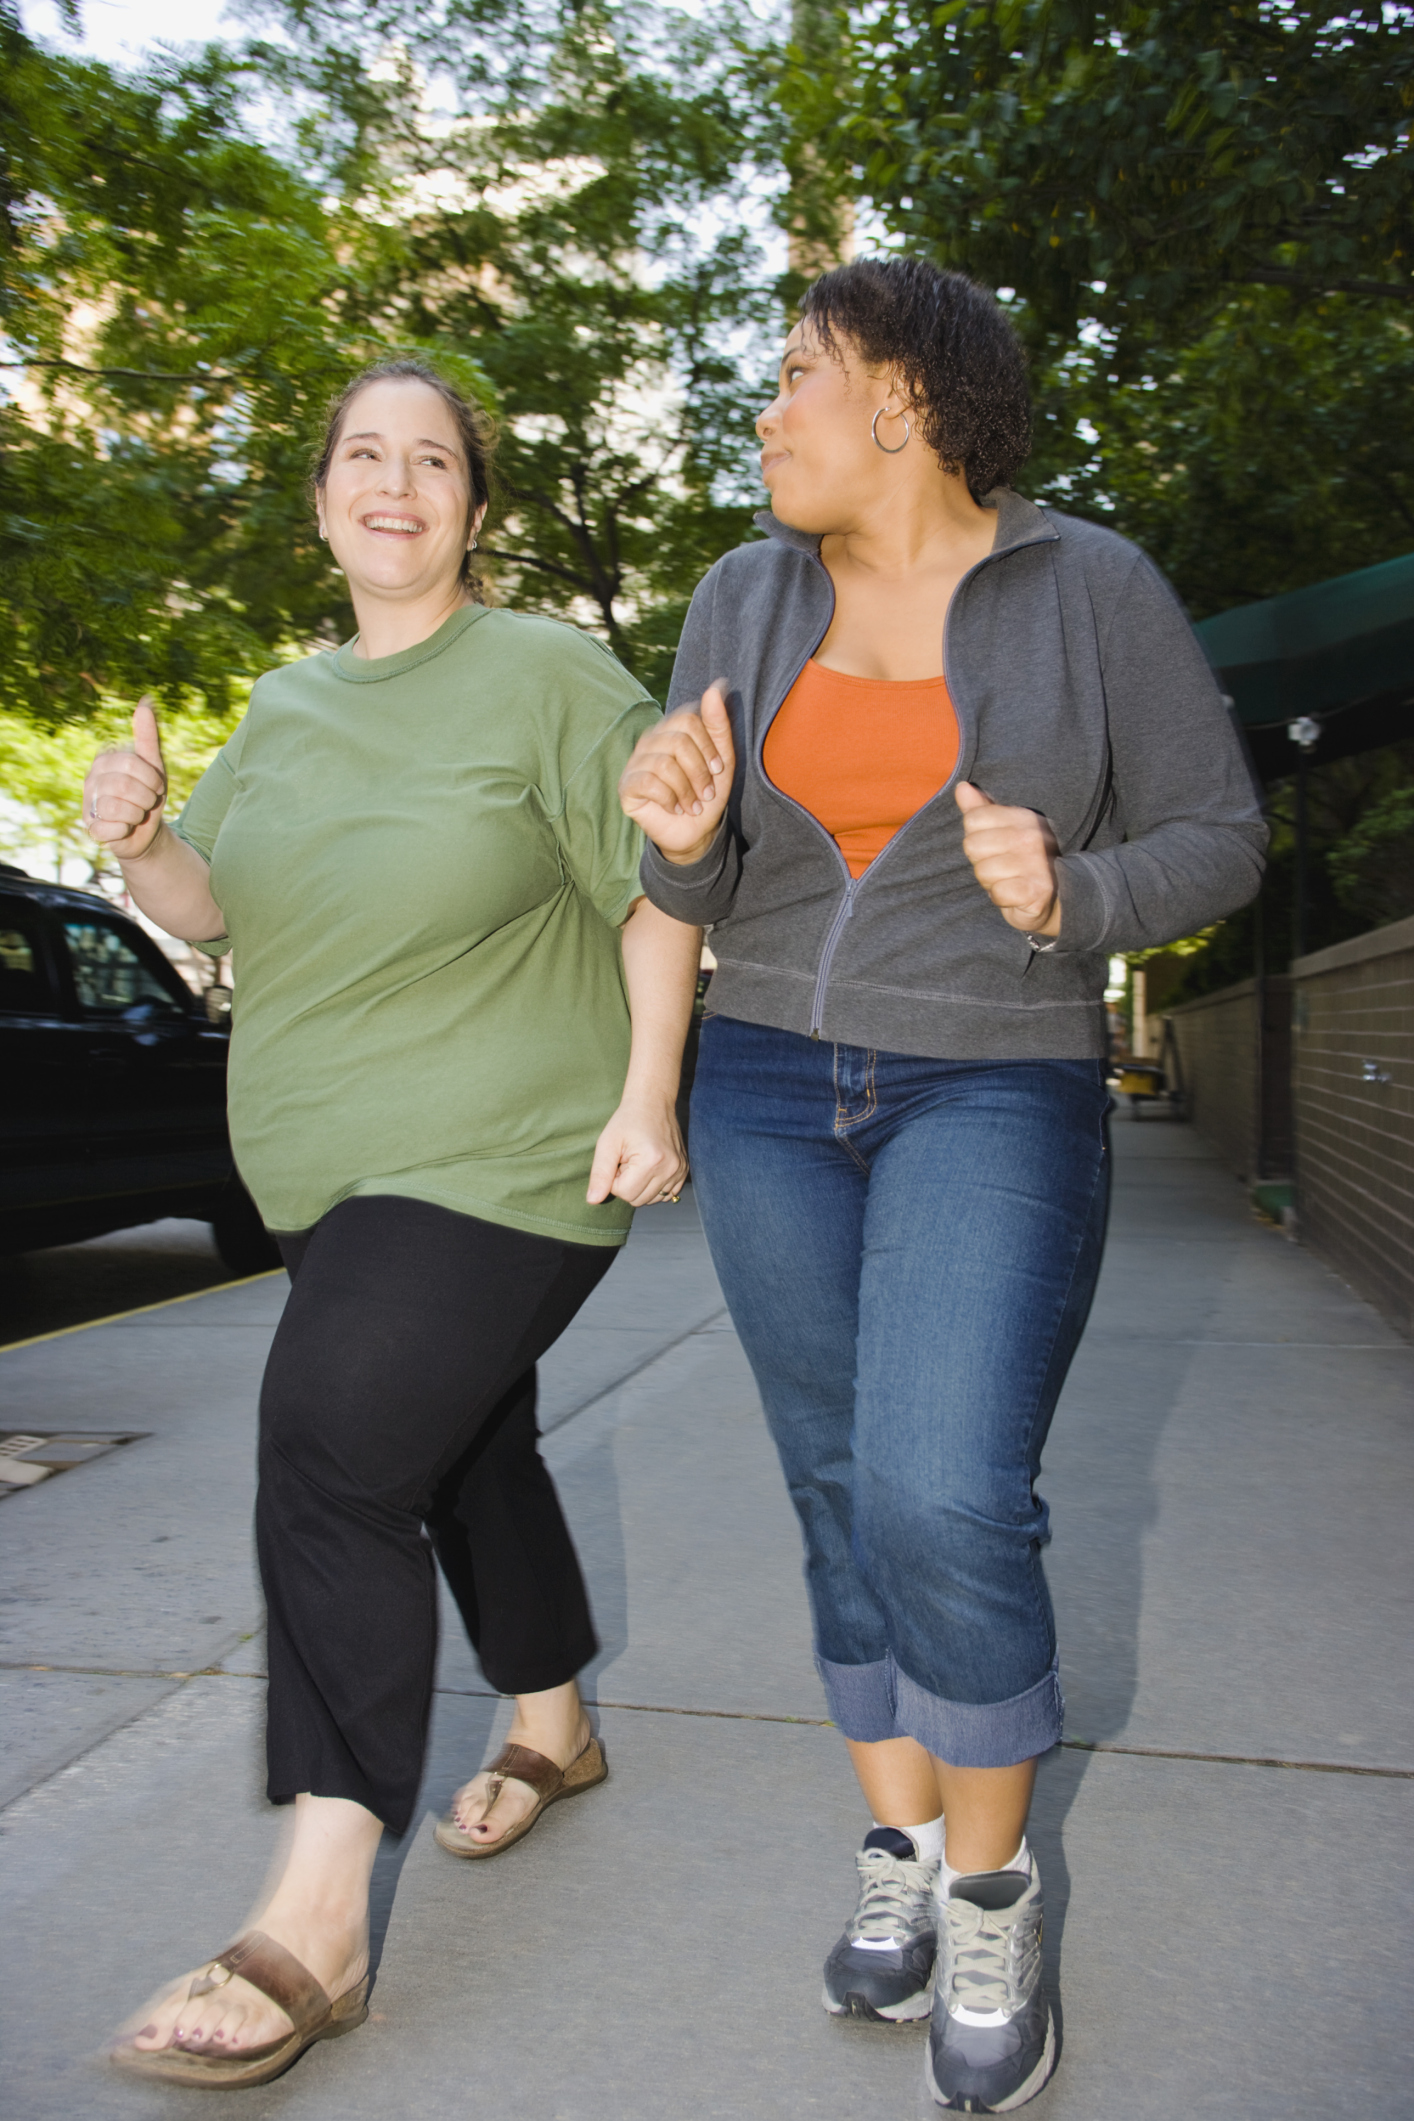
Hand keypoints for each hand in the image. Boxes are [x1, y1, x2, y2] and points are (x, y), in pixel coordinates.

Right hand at [82, 698, 167, 861]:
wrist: (145, 830)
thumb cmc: (148, 793)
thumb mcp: (153, 765)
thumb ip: (148, 736)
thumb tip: (145, 703)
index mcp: (104, 761)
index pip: (131, 763)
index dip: (152, 779)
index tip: (157, 786)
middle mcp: (91, 780)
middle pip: (125, 785)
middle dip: (147, 797)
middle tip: (148, 802)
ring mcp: (88, 804)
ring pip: (118, 808)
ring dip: (138, 814)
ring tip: (137, 813)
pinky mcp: (91, 829)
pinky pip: (113, 829)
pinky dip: (127, 830)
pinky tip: (125, 827)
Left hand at [586, 1097, 688, 1208]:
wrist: (653, 1104)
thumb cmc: (627, 1121)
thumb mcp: (606, 1144)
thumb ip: (600, 1174)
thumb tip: (593, 1201)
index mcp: (651, 1161)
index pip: (624, 1193)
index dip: (615, 1179)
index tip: (618, 1160)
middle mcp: (670, 1169)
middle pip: (638, 1200)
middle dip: (627, 1184)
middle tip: (628, 1161)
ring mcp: (680, 1171)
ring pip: (651, 1199)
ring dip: (640, 1186)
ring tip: (639, 1163)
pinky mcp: (684, 1171)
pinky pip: (666, 1195)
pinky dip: (654, 1186)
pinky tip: (650, 1168)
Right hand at [619, 685, 734, 863]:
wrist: (695, 832)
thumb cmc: (706, 793)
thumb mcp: (722, 759)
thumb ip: (719, 724)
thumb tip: (717, 686)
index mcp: (672, 729)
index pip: (689, 719)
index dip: (708, 747)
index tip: (718, 770)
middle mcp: (651, 740)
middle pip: (678, 741)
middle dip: (699, 772)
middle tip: (706, 793)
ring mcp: (636, 761)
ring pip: (665, 764)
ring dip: (687, 790)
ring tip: (692, 805)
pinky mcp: (626, 785)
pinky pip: (649, 782)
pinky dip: (669, 799)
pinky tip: (674, 808)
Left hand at [955, 781, 1060, 936]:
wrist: (1050, 900)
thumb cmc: (1018, 864)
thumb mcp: (1000, 832)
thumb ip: (980, 810)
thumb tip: (962, 787)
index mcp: (1024, 817)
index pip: (973, 819)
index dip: (975, 837)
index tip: (994, 847)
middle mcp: (1033, 836)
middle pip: (972, 845)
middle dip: (980, 862)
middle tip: (1001, 868)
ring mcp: (1038, 863)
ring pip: (982, 871)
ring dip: (990, 882)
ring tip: (1008, 880)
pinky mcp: (1037, 890)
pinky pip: (998, 892)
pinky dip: (1000, 897)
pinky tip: (1014, 894)